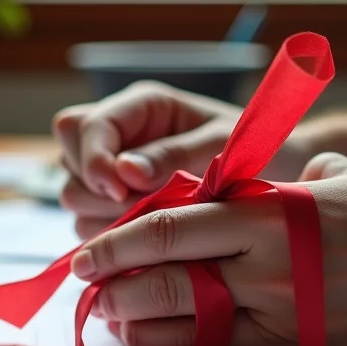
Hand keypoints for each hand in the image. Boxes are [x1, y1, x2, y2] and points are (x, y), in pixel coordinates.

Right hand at [53, 82, 241, 238]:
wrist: (280, 176)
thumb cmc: (259, 150)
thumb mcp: (223, 145)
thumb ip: (173, 155)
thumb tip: (125, 171)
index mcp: (141, 108)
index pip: (83, 126)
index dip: (93, 157)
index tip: (118, 187)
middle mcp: (120, 136)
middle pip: (66, 159)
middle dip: (97, 188)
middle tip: (141, 205)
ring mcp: (114, 173)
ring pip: (73, 196)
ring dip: (105, 215)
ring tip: (154, 221)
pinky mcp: (116, 208)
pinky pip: (89, 225)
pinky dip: (112, 236)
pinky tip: (149, 237)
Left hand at [70, 153, 346, 345]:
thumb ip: (290, 180)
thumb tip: (261, 186)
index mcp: (274, 212)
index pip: (173, 224)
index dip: (119, 240)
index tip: (86, 253)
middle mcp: (268, 264)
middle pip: (164, 277)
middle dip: (114, 285)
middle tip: (87, 289)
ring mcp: (283, 314)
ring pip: (186, 323)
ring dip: (140, 324)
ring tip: (114, 321)